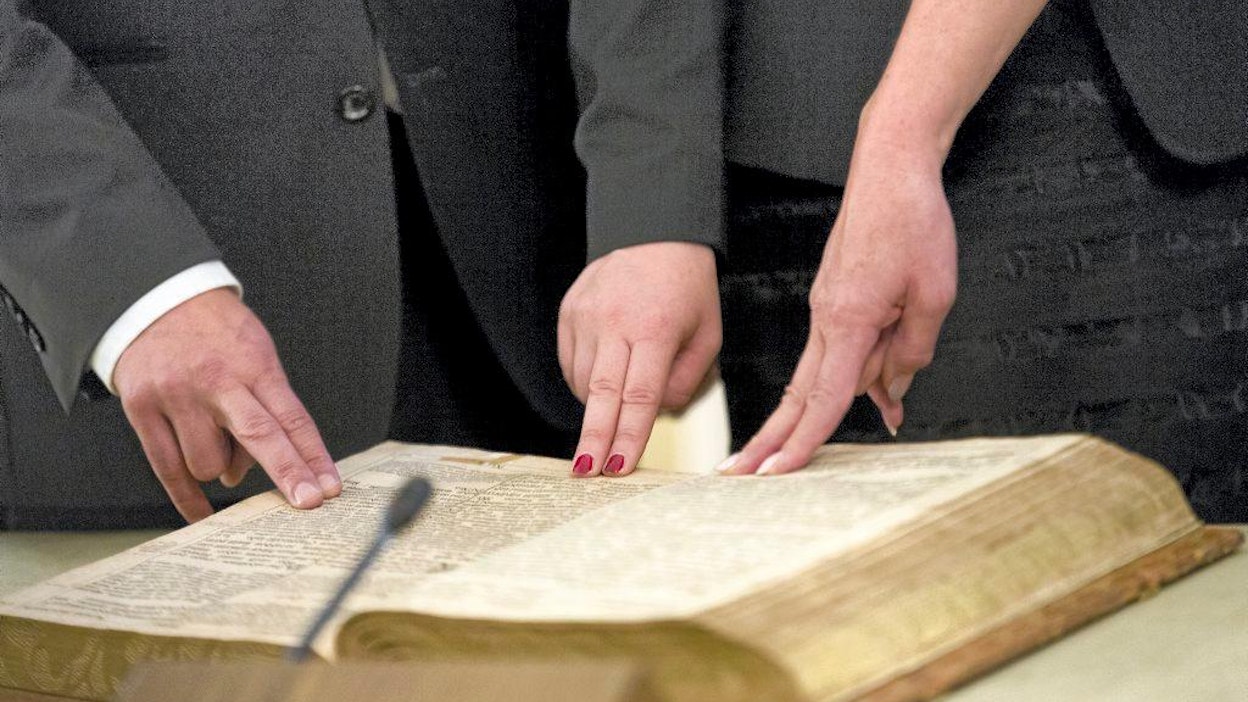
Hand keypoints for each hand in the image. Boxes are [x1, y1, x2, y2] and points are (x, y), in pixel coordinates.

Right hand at [113, 288, 340, 521]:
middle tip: (308, 502)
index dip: (313, 456)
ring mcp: (177, 396)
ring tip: (215, 439)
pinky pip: (167, 468)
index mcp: (254, 366)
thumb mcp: (254, 353)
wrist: (154, 298)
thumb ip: (262, 407)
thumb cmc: (215, 333)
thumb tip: (245, 471)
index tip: (330, 488)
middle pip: (259, 437)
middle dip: (287, 473)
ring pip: (209, 464)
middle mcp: (217, 381)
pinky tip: (202, 513)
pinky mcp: (141, 408)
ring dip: (220, 468)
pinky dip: (187, 496)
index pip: (292, 418)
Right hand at [559, 241, 720, 476]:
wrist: (655, 232)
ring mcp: (587, 314)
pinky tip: (603, 377)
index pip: (641, 395)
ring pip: (583, 381)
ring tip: (614, 408)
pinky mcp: (569, 310)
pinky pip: (570, 363)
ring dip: (597, 407)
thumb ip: (685, 381)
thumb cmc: (688, 290)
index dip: (629, 435)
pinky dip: (584, 382)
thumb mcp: (707, 334)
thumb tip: (654, 415)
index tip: (619, 466)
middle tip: (585, 472)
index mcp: (656, 328)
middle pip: (602, 393)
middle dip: (593, 438)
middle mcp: (616, 321)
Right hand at [723, 140, 957, 475]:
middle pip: (798, 394)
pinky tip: (878, 388)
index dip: (801, 442)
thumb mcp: (934, 294)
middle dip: (771, 440)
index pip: (820, 398)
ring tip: (869, 388)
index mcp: (847, 320)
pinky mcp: (833, 297)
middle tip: (738, 477)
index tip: (773, 476)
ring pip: (824, 371)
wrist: (890, 168)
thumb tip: (892, 389)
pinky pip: (838, 348)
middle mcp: (825, 318)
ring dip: (835, 400)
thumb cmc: (913, 222)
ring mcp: (824, 307)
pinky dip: (850, 373)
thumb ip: (912, 350)